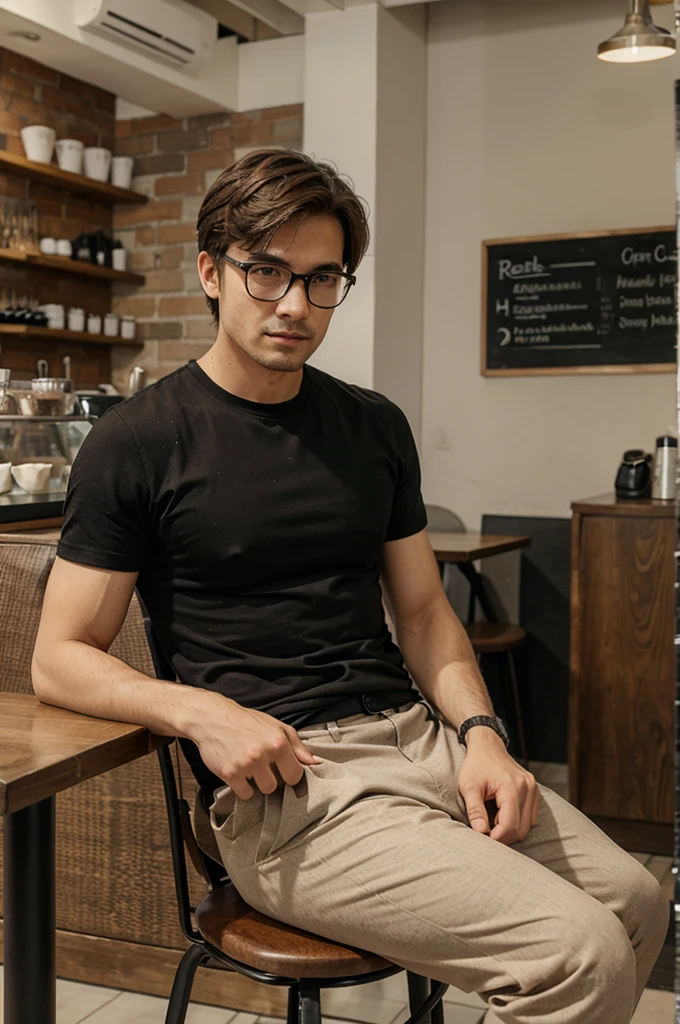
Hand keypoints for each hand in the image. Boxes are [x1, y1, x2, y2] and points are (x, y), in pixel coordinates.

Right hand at [193, 696, 321, 799]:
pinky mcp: (229, 774)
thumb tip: (315, 762)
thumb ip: (297, 745)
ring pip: (262, 791)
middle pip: (278, 786)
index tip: (281, 769)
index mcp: (278, 742)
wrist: (213, 718)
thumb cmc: (246, 721)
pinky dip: (242, 787)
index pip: (295, 775)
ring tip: (250, 768)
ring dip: (257, 783)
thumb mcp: (276, 726)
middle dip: (271, 779)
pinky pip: (244, 794)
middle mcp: (263, 753)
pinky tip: (238, 771)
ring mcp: (246, 764)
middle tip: (262, 767)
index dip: (289, 774)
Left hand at [457, 727, 538, 843]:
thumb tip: (480, 834)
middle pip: (521, 829)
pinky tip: (501, 814)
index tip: (483, 839)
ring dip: (510, 829)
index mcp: (511, 787)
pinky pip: (529, 817)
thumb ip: (475, 811)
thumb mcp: (468, 787)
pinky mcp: (534, 790)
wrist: (487, 745)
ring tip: (492, 820)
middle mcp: (527, 788)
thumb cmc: (476, 765)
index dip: (496, 838)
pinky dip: (516, 821)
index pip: (510, 825)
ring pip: (527, 826)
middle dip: (503, 836)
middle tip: (486, 832)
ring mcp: (533, 789)